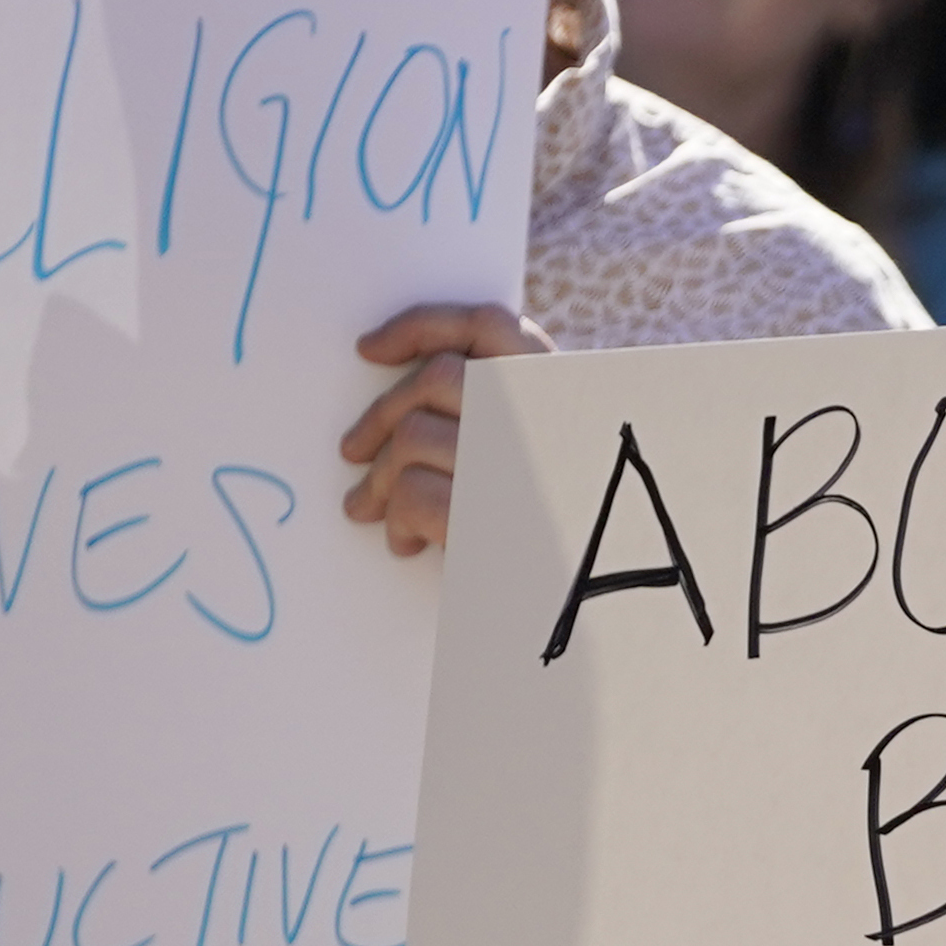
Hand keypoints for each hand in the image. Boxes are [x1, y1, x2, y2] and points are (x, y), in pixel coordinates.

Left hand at [343, 302, 548, 557]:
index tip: (368, 348)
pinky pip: (413, 494)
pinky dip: (397, 519)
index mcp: (561, 399)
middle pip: (436, 380)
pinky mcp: (493, 520)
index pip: (488, 325)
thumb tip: (400, 394)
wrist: (594, 620)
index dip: (423, 326)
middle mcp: (548, 423)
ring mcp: (522, 468)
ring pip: (413, 437)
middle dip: (379, 415)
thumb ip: (490, 421)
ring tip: (372, 510)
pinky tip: (405, 543)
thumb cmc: (554, 547)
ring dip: (378, 478)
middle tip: (351, 452)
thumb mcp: (531, 465)